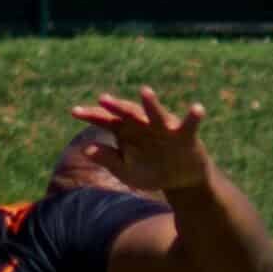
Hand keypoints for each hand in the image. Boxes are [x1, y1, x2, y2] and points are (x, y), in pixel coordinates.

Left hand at [70, 85, 212, 194]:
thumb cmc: (151, 172)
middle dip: (117, 106)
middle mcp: (144, 125)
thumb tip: (87, 150)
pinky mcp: (185, 135)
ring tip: (145, 91)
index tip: (75, 112)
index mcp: (127, 132)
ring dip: (151, 103)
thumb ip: (109, 160)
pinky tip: (197, 108)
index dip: (92, 116)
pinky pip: (189, 124)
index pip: (107, 121)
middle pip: (128, 113)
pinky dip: (193, 117)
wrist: (179, 180)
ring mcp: (164, 128)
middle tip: (103, 99)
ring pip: (156, 113)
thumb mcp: (126, 171)